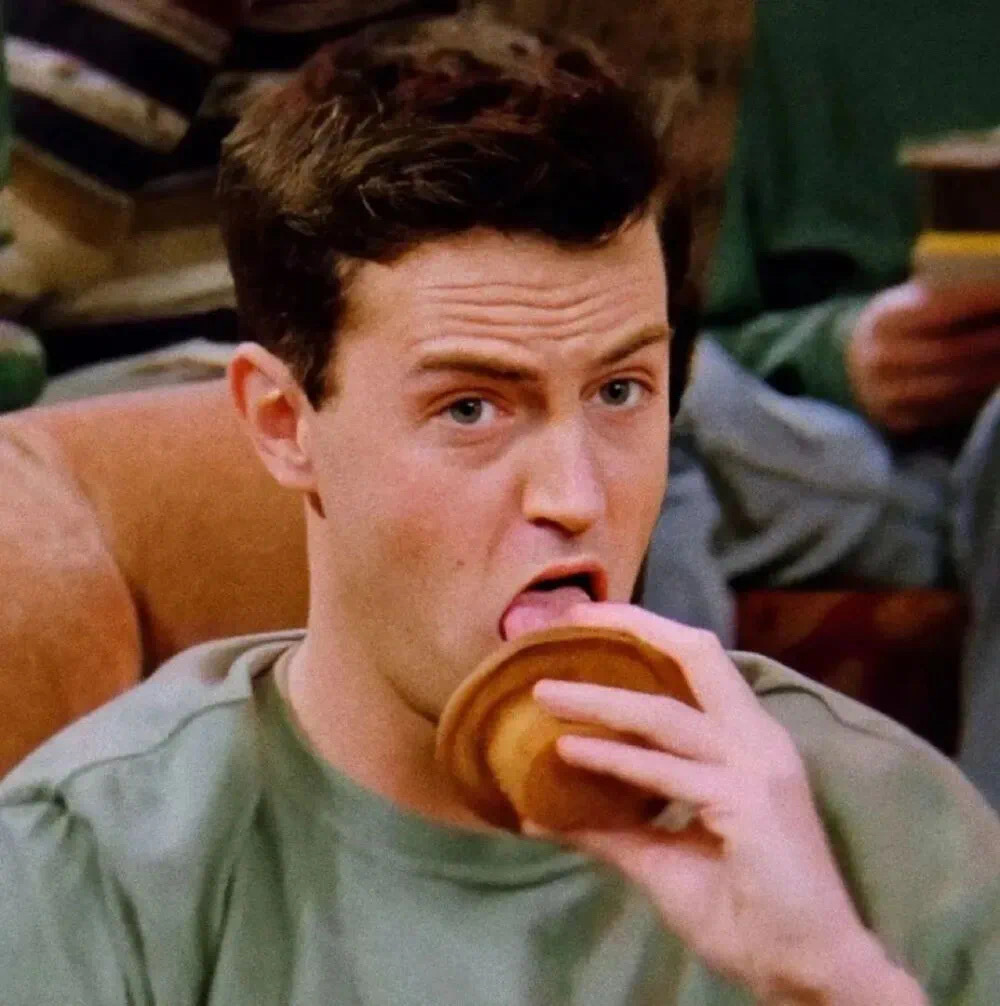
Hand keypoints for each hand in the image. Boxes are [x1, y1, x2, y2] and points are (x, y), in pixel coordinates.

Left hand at [525, 603, 925, 1004]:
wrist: (806, 966)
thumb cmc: (743, 909)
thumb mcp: (661, 858)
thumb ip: (609, 828)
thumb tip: (540, 814)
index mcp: (745, 741)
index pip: (698, 665)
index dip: (647, 634)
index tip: (587, 622)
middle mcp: (756, 738)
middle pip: (697, 656)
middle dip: (635, 626)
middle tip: (571, 617)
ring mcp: (756, 766)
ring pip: (666, 713)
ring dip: (600, 699)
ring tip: (544, 693)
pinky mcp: (747, 801)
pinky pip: (666, 771)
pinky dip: (614, 757)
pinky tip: (570, 752)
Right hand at [847, 279, 999, 432]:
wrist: (855, 365)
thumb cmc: (899, 326)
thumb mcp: (909, 303)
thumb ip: (945, 297)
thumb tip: (998, 286)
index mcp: (883, 321)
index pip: (941, 310)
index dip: (983, 302)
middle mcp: (880, 360)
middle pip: (953, 351)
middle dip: (997, 340)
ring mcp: (886, 394)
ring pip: (955, 385)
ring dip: (995, 371)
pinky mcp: (897, 419)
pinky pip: (949, 410)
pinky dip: (981, 397)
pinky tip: (997, 382)